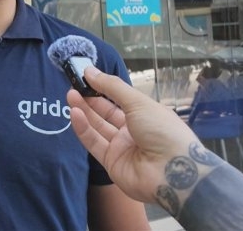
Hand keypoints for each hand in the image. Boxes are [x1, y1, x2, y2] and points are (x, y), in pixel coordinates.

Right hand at [67, 66, 199, 203]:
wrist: (172, 172)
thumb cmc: (162, 130)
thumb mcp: (139, 102)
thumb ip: (112, 87)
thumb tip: (90, 71)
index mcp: (145, 114)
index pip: (120, 99)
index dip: (104, 88)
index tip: (86, 77)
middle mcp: (133, 130)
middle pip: (107, 113)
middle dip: (90, 99)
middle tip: (74, 86)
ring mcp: (122, 147)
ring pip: (98, 127)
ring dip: (84, 112)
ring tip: (70, 95)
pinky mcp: (111, 162)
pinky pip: (94, 143)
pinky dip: (83, 129)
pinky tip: (75, 113)